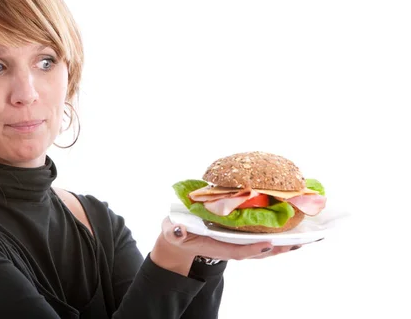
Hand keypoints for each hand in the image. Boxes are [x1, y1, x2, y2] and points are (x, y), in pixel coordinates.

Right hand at [150, 217, 301, 275]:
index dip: (253, 249)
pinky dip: (280, 235)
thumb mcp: (173, 230)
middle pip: (259, 250)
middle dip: (280, 247)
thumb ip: (175, 231)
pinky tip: (295, 229)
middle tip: (302, 241)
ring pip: (266, 246)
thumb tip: (177, 230)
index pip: (237, 250)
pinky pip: (264, 238)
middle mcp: (231, 246)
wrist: (179, 237)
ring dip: (286, 242)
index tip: (268, 244)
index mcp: (215, 245)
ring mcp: (238, 243)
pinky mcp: (242, 237)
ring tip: (307, 237)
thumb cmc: (177, 231)